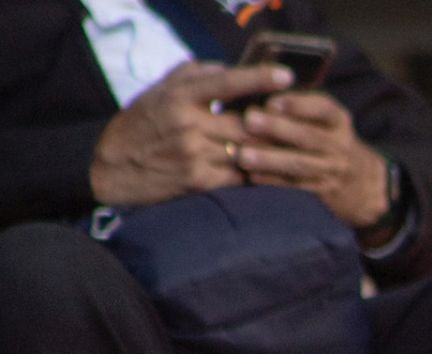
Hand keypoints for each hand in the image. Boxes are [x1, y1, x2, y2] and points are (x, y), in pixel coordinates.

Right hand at [89, 61, 291, 206]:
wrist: (111, 169)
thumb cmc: (140, 126)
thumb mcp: (158, 92)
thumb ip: (192, 75)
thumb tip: (228, 68)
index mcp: (179, 97)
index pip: (226, 83)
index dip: (259, 78)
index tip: (286, 76)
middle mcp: (188, 124)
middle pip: (247, 123)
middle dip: (274, 124)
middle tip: (294, 123)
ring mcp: (194, 154)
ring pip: (248, 151)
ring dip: (269, 151)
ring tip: (287, 147)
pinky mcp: (199, 181)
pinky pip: (240, 176)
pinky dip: (255, 173)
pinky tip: (266, 171)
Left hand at [236, 92, 390, 230]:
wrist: (362, 182)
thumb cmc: (328, 139)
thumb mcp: (325, 120)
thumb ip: (298, 107)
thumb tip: (257, 94)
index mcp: (338, 120)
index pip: (323, 109)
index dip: (298, 104)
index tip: (271, 101)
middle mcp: (339, 145)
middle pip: (309, 137)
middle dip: (278, 128)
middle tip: (249, 120)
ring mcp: (332, 170)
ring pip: (300, 164)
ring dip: (270, 159)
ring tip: (243, 155)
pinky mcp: (322, 191)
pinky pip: (295, 185)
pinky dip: (272, 180)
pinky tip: (251, 175)